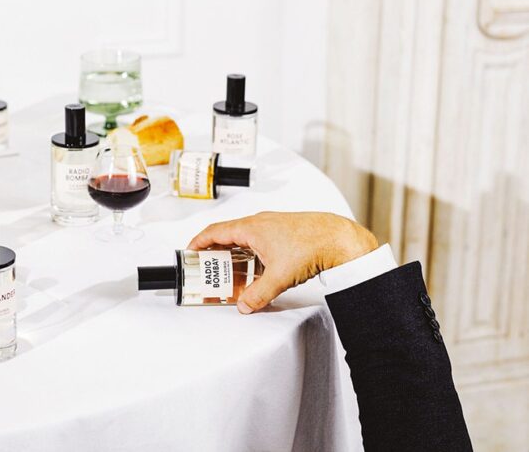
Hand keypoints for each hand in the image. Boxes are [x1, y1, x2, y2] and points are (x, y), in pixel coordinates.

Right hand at [187, 211, 377, 313]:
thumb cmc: (311, 246)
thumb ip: (258, 294)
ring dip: (235, 253)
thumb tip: (245, 305)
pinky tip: (258, 268)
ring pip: (245, 238)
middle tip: (209, 267)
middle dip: (215, 252)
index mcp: (251, 228)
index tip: (190, 251)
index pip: (215, 231)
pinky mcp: (284, 231)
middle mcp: (260, 223)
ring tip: (232, 271)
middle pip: (228, 235)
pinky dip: (251, 253)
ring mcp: (272, 225)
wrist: (338, 239)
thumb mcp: (280, 277)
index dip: (199, 242)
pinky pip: (259, 240)